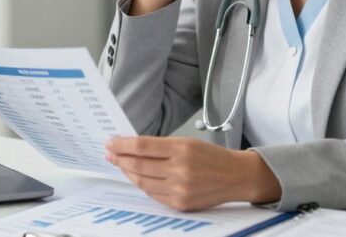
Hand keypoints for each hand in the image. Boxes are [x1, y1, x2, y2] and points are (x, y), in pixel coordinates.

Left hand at [105, 136, 280, 211]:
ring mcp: (180, 188)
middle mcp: (180, 169)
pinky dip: (142, 185)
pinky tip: (137, 177)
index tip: (111, 142)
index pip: (142, 146)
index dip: (122, 145)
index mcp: (181, 149)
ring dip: (127, 173)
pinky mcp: (181, 203)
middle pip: (138, 165)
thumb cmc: (211, 157)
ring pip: (142, 181)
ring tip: (120, 165)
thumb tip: (133, 146)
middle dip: (119, 158)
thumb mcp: (187, 142)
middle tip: (110, 153)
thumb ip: (161, 146)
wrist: (236, 176)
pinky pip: (153, 194)